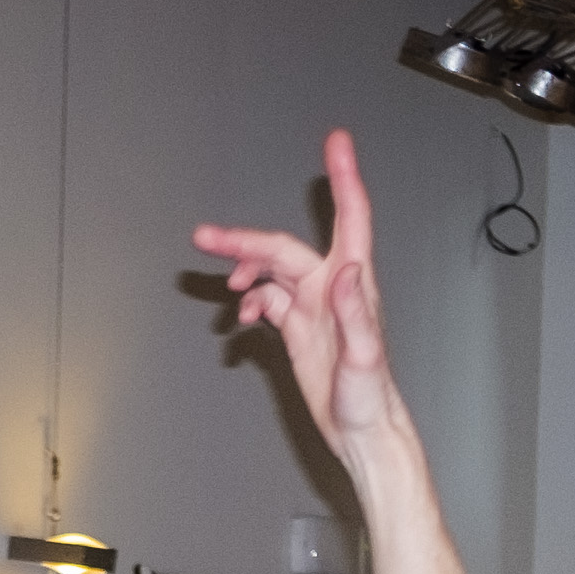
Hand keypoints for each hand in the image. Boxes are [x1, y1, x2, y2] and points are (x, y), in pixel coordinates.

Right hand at [194, 129, 410, 456]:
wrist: (360, 431)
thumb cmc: (369, 398)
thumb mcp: (364, 357)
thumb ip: (356, 312)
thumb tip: (349, 271)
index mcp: (351, 285)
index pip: (351, 217)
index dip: (344, 177)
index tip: (336, 143)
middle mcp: (332, 287)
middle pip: (282, 248)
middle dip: (244, 241)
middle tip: (205, 237)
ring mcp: (314, 306)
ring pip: (271, 271)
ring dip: (243, 270)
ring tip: (222, 281)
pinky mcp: (300, 326)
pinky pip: (269, 299)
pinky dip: (251, 301)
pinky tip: (242, 318)